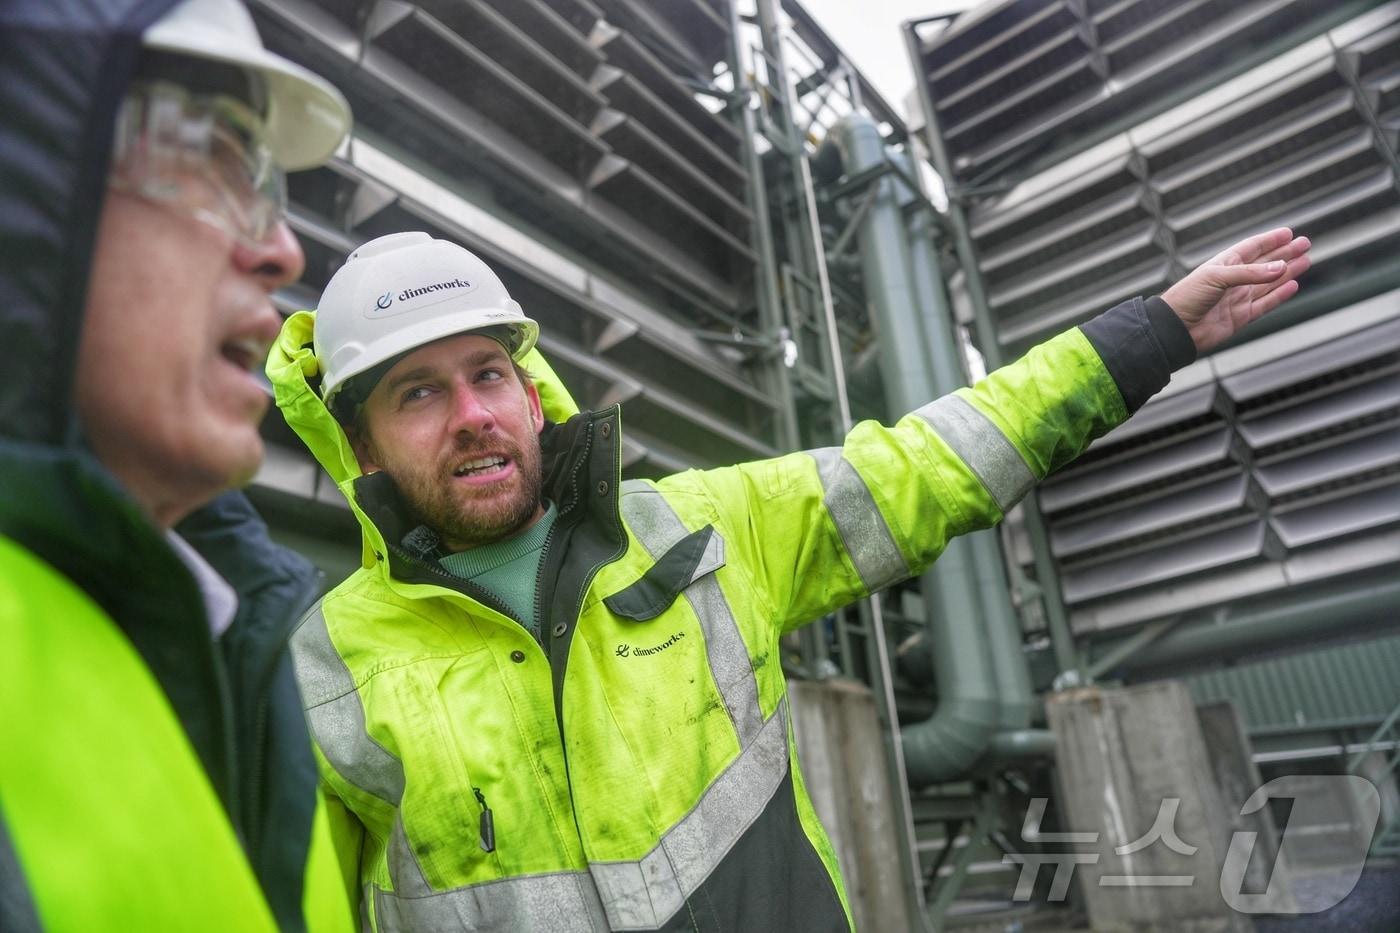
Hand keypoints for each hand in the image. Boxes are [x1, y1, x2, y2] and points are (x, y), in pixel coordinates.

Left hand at [1161, 227, 1311, 352]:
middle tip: (1305, 244)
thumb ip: (1249, 273)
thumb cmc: (1186, 297)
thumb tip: (1281, 267)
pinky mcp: (1241, 317)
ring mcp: (1237, 298)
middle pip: (1265, 263)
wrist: (1175, 328)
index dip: (1270, 240)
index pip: (1251, 248)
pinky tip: (1293, 285)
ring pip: (1269, 283)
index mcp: (1223, 264)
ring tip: (1305, 261)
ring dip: (1287, 272)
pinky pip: (1265, 304)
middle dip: (1285, 253)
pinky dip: (1280, 295)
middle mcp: (1232, 280)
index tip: (1288, 233)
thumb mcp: (1216, 277)